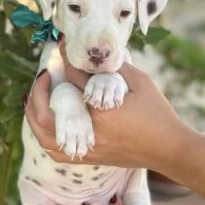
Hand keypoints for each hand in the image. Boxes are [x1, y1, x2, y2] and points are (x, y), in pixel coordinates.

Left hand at [25, 42, 191, 169]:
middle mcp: (92, 131)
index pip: (74, 80)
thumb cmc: (158, 113)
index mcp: (104, 110)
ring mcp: (89, 147)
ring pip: (46, 136)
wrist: (169, 149)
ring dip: (35, 114)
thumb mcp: (141, 82)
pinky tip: (44, 120)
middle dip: (39, 91)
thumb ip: (116, 68)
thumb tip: (94, 55)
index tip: (58, 48)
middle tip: (42, 75)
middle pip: (49, 113)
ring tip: (35, 96)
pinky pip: (56, 151)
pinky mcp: (90, 156)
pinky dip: (44, 135)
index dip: (65, 61)